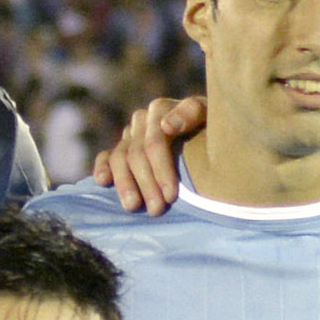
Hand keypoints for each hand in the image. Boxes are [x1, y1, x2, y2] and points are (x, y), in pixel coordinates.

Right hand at [92, 95, 205, 214]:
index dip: (161, 170)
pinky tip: (103, 182)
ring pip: (119, 158)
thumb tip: (166, 125)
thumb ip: (192, 114)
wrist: (214, 134)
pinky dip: (102, 169)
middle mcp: (142, 120)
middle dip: (146, 184)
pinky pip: (106, 157)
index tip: (171, 196)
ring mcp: (130, 134)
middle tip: (156, 210)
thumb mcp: (213, 116)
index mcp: (161, 109)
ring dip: (124, 184)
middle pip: (136, 154)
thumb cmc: (217, 128)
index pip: (154, 143)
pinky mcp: (121, 148)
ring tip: (133, 207)